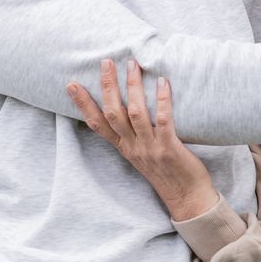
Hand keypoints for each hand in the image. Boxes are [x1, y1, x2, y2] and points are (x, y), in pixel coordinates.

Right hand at [67, 59, 218, 221]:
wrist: (188, 199)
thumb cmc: (169, 173)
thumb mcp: (144, 155)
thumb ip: (136, 135)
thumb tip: (134, 108)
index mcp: (125, 149)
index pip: (97, 125)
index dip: (83, 105)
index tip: (71, 85)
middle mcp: (133, 148)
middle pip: (113, 114)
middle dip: (107, 86)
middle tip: (106, 62)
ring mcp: (150, 148)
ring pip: (135, 113)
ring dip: (133, 87)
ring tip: (132, 65)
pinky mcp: (169, 149)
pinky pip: (163, 120)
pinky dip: (162, 100)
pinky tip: (163, 82)